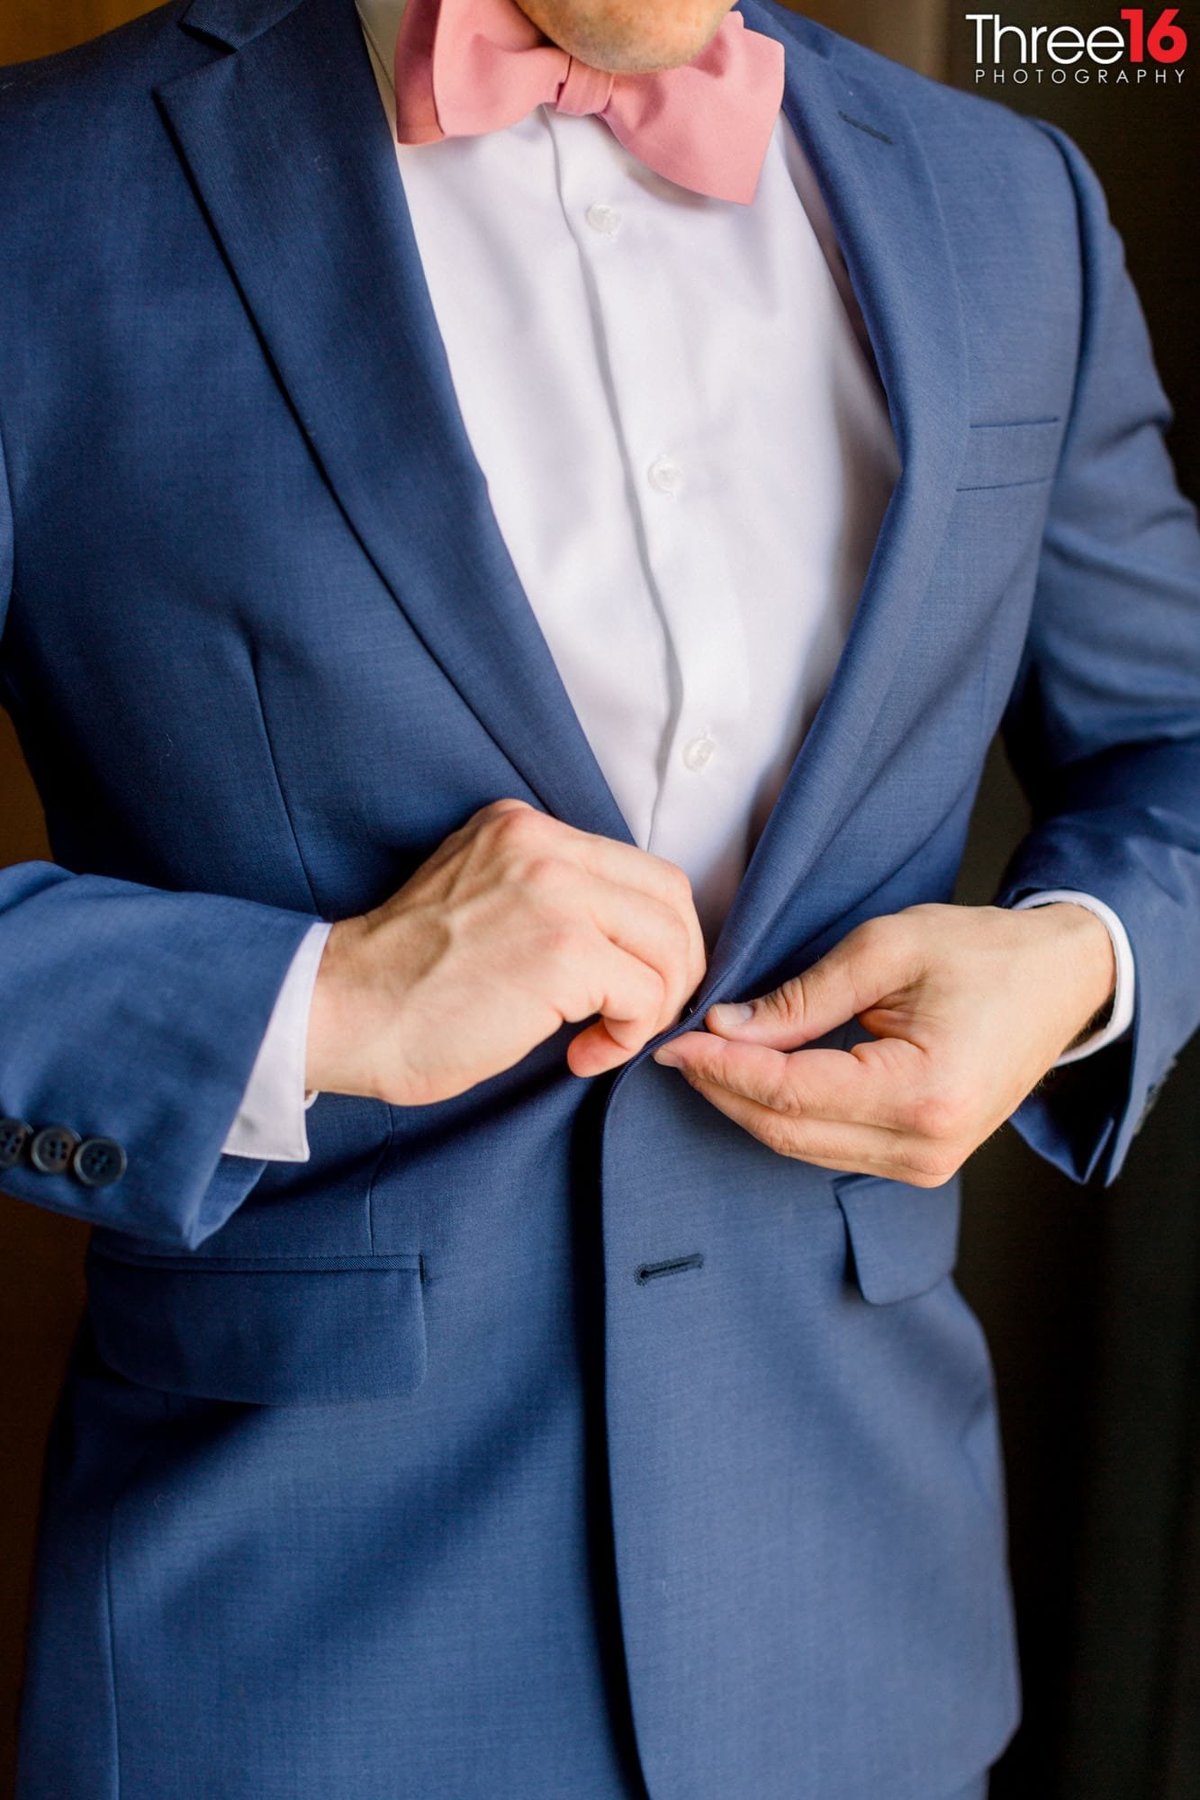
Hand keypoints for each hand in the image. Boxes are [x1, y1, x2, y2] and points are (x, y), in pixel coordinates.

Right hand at [306, 799, 705, 1104]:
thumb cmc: (405, 980)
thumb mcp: (479, 896)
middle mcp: (542, 845)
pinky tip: (584, 1056)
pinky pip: (645, 995)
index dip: (655, 934)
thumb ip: (546, 893)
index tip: (634, 981)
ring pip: (668, 947)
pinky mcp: (564, 953)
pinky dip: (628, 1036)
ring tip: (605, 1040)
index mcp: (522, 826)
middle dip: (674, 969)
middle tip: (639, 1017)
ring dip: (653, 1007)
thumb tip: (628, 937)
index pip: (637, 868)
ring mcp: (556, 895)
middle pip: (669, 900)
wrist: (341, 1012)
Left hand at [652, 902, 1116, 1184]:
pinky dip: (782, 1115)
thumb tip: (727, 1028)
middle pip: (786, 1130)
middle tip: (675, 1046)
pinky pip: (828, 1146)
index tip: (673, 1040)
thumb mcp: (888, 949)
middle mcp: (924, 1146)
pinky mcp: (921, 1161)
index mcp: (921, 1093)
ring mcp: (926, 1164)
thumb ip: (803, 997)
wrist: (1063, 980)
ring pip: (800, 1147)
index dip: (721, 1067)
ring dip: (745, 1104)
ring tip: (703, 1058)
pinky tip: (751, 1079)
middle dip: (722, 1088)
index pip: (788, 1091)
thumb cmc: (985, 952)